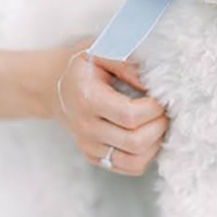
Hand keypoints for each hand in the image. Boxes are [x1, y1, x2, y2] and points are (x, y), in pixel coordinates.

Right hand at [54, 49, 168, 175]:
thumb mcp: (99, 50)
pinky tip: (148, 135)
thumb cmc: (80, 66)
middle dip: (160, 126)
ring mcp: (89, 146)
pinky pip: (129, 167)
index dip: (155, 108)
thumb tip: (152, 84)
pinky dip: (146, 155)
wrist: (51, 86)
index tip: (161, 96)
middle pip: (135, 142)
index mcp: (87, 99)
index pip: (130, 115)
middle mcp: (86, 128)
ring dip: (156, 144)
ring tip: (158, 123)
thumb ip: (126, 63)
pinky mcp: (94, 157)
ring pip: (135, 161)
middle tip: (165, 110)